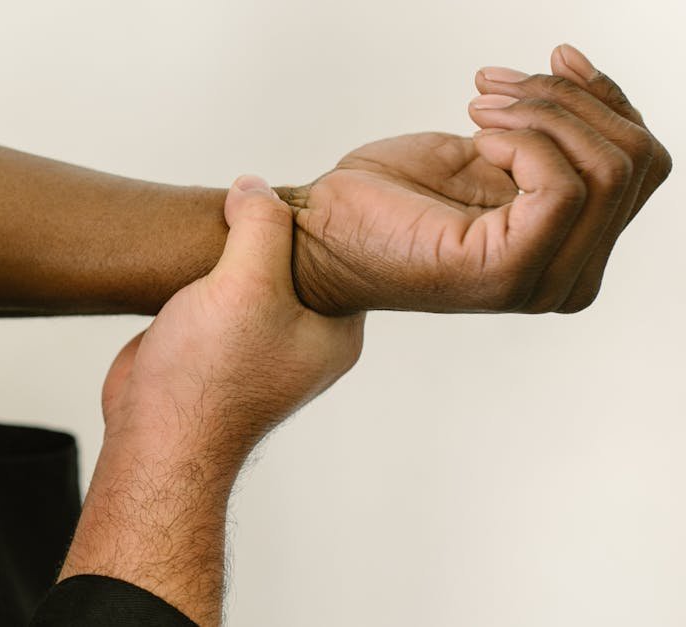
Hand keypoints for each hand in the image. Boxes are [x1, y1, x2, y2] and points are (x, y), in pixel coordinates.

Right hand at [60, 176, 362, 625]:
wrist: (154, 435)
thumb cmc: (210, 377)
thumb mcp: (248, 283)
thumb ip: (260, 225)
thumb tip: (253, 186)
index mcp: (334, 332)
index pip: (338, 257)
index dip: (313, 220)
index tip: (285, 191)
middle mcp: (301, 338)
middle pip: (292, 260)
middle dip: (264, 230)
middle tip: (243, 197)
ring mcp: (256, 343)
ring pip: (249, 274)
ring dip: (228, 250)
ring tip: (212, 218)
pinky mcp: (213, 344)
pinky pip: (215, 292)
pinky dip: (200, 272)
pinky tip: (184, 252)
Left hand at [287, 45, 669, 315]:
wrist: (319, 233)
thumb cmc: (386, 198)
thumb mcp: (485, 150)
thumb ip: (547, 137)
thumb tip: (581, 78)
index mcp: (572, 253)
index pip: (643, 164)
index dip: (606, 98)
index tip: (548, 60)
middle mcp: (568, 277)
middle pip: (639, 162)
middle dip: (571, 101)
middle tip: (494, 88)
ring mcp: (543, 281)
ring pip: (609, 169)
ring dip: (542, 113)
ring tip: (478, 107)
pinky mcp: (510, 272)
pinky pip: (562, 184)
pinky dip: (522, 140)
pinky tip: (473, 139)